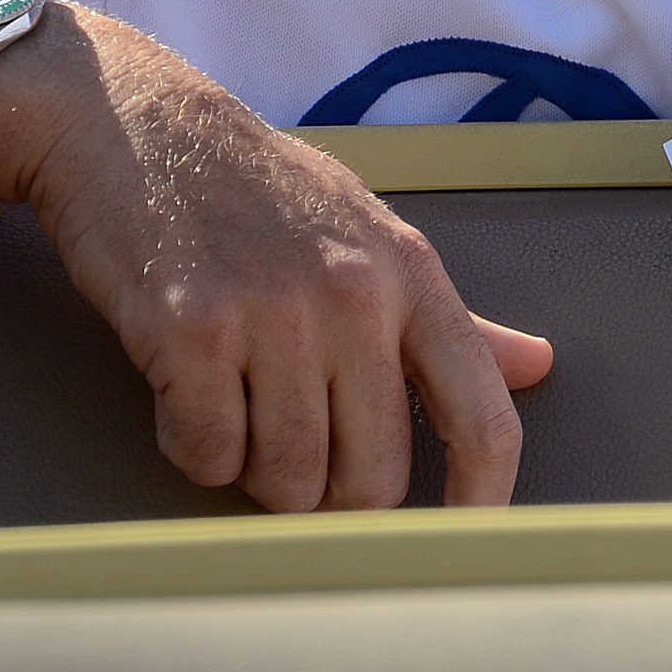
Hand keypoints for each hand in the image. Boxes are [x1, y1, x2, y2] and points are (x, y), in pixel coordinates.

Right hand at [0, 5, 553, 509]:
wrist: (134, 122)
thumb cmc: (258, 188)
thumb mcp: (368, 231)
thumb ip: (452, 315)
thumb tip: (536, 364)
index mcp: (411, 274)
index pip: (481, 416)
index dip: (482, 502)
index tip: (462, 548)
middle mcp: (355, 294)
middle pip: (373, 478)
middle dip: (330, 494)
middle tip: (289, 444)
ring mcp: (274, 311)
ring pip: (288, 480)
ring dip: (254, 470)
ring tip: (231, 403)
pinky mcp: (191, 330)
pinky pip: (207, 456)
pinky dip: (190, 448)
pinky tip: (182, 395)